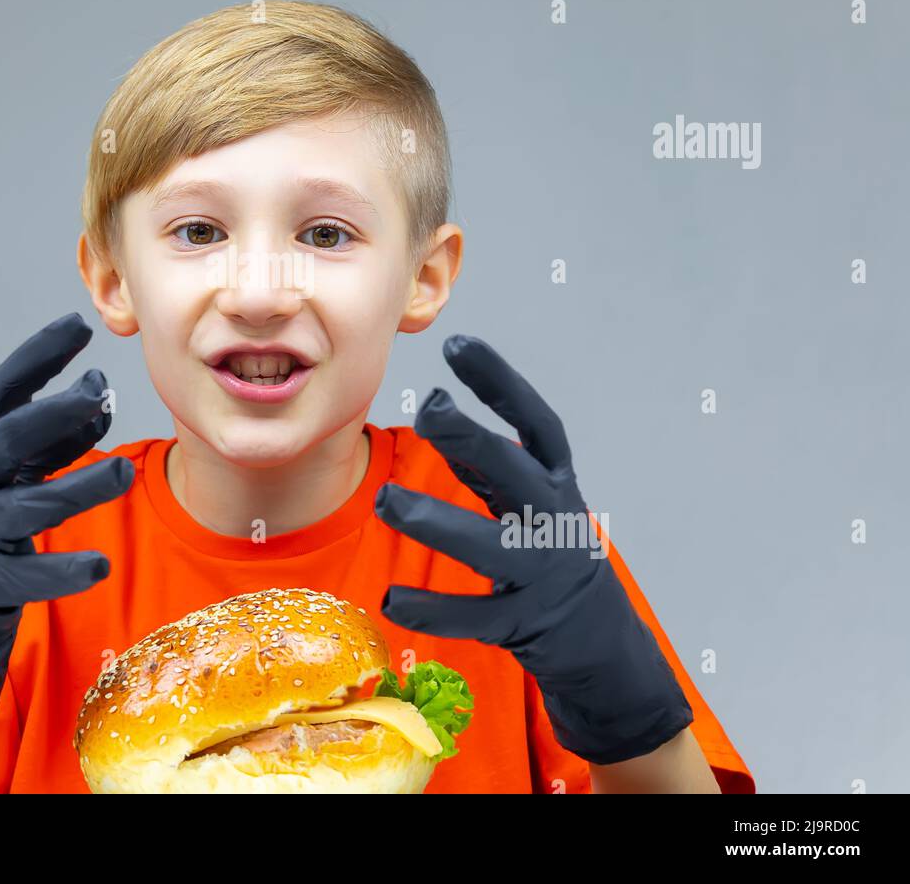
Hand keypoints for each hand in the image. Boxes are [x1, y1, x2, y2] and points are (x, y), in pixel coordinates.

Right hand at [0, 312, 133, 737]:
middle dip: (52, 413)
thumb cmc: (3, 503)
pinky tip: (99, 566)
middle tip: (97, 391)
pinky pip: (29, 576)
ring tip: (124, 472)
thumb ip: (63, 428)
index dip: (36, 357)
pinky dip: (63, 571)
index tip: (77, 326)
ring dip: (80, 488)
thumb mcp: (27, 461)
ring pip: (29, 508)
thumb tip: (99, 391)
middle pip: (8, 440)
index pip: (3, 392)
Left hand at [373, 335, 692, 765]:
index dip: (499, 381)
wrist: (598, 640)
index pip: (534, 421)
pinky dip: (433, 609)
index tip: (457, 344)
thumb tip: (434, 407)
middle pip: (513, 471)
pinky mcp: (523, 623)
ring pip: (489, 545)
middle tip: (427, 406)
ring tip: (385, 500)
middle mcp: (552, 518)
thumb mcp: (528, 496)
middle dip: (471, 437)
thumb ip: (484, 461)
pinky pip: (474, 616)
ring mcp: (540, 573)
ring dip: (436, 522)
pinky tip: (392, 599)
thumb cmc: (546, 548)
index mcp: (555, 480)